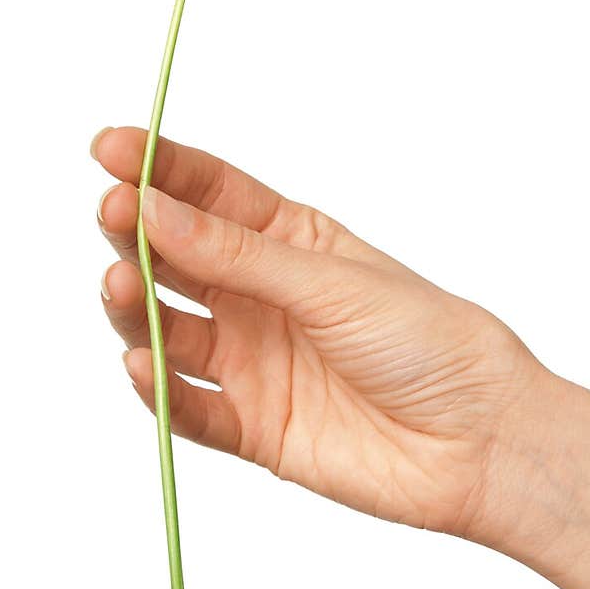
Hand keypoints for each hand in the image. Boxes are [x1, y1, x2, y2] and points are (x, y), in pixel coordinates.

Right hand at [92, 126, 538, 538]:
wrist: (480, 440)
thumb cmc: (428, 341)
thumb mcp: (331, 282)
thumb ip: (238, 254)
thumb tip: (155, 210)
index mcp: (289, 242)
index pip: (207, 194)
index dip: (156, 168)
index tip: (109, 147)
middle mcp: (259, 297)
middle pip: (173, 257)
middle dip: (134, 233)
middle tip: (112, 214)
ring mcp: (250, 362)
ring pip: (167, 330)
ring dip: (135, 309)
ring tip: (121, 287)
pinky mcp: (250, 427)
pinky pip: (188, 407)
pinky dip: (159, 390)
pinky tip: (141, 366)